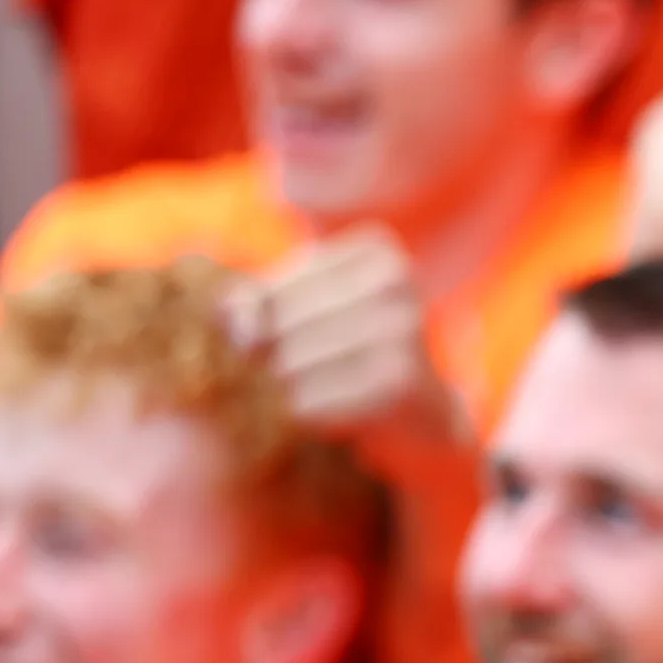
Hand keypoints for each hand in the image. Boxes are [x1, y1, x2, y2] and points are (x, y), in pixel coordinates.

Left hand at [229, 230, 472, 496]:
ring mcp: (404, 328)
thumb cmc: (355, 349)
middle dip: (272, 356)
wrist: (423, 412)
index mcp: (377, 250)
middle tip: (300, 371)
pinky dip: (307, 411)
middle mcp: (396, 280)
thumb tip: (239, 327)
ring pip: (291, 362)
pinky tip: (331, 409)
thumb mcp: (309, 307)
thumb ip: (259, 302)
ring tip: (318, 388)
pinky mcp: (401, 379)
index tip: (292, 336)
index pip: (273, 287)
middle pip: (281, 323)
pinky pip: (310, 399)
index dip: (264, 323)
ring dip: (289, 386)